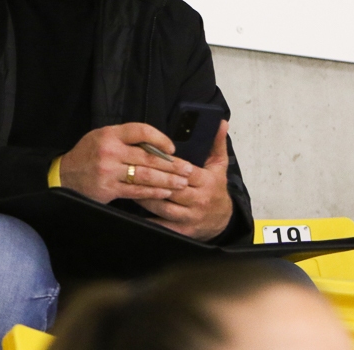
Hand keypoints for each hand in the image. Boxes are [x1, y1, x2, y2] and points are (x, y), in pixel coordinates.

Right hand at [60, 123, 194, 203]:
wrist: (64, 175)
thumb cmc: (88, 154)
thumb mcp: (102, 137)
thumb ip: (126, 139)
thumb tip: (156, 145)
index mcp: (110, 134)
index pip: (141, 131)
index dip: (160, 139)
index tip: (172, 148)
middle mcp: (110, 151)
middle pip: (148, 157)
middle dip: (172, 164)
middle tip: (188, 169)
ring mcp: (109, 171)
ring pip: (145, 175)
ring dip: (167, 180)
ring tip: (182, 182)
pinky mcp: (109, 189)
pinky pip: (136, 191)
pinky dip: (153, 193)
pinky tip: (165, 193)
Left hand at [137, 120, 233, 240]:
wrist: (222, 220)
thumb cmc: (215, 189)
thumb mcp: (218, 166)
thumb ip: (217, 144)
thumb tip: (221, 122)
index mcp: (206, 182)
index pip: (184, 171)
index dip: (167, 165)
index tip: (150, 157)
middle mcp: (199, 200)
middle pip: (171, 188)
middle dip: (152, 180)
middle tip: (132, 171)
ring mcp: (190, 217)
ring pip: (163, 206)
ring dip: (145, 197)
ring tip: (130, 187)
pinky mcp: (183, 231)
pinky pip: (162, 225)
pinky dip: (149, 219)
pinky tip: (135, 211)